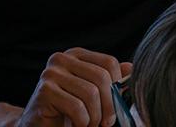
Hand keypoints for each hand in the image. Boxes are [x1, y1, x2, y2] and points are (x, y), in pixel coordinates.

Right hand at [18, 48, 133, 126]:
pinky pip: (77, 107)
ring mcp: (50, 73)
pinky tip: (75, 125)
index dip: (117, 89)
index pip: (109, 63)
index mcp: (75, 55)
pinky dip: (82, 123)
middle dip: (108, 107)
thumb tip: (131, 67)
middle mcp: (60, 59)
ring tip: (88, 124)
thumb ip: (111, 82)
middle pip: (102, 77)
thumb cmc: (70, 112)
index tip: (113, 108)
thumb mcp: (95, 95)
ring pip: (91, 93)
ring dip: (94, 117)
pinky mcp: (44, 91)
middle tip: (104, 123)